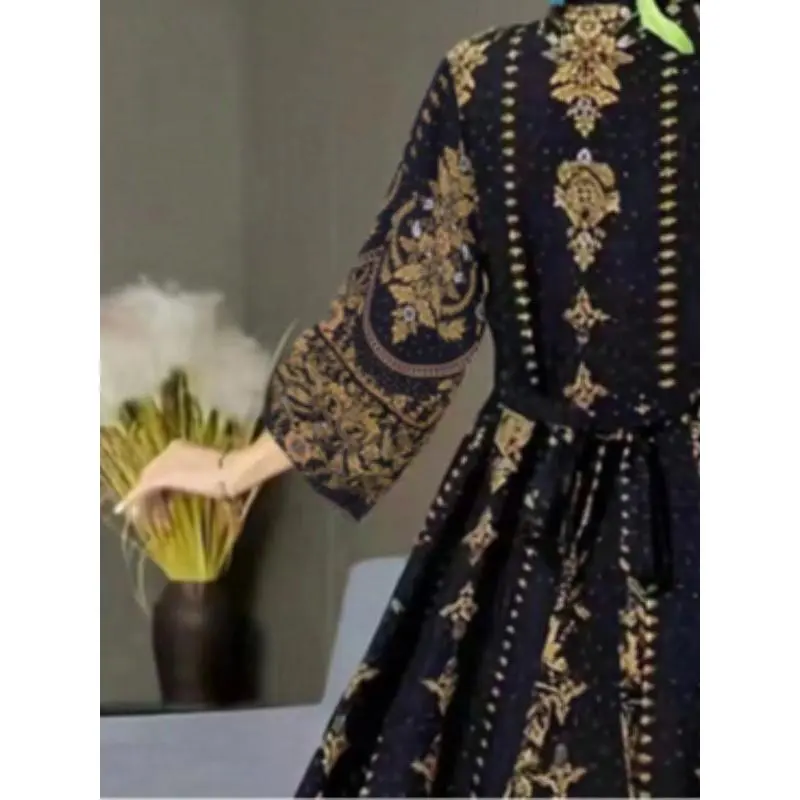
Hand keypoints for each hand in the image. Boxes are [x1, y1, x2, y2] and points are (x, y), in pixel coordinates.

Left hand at [115, 440, 236, 521]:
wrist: (232, 472)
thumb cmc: (228, 474)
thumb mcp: (206, 475)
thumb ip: (190, 480)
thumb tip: (180, 494)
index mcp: (179, 447)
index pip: (162, 469)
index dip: (160, 489)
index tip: (165, 505)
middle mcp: (168, 451)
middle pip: (151, 476)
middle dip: (151, 498)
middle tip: (155, 518)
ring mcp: (164, 462)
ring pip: (147, 484)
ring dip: (147, 504)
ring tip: (151, 522)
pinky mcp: (162, 475)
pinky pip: (142, 490)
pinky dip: (133, 500)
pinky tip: (128, 512)